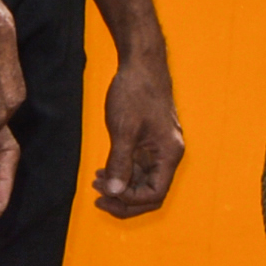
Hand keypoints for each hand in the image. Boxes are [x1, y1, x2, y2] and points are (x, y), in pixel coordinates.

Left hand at [93, 45, 183, 216]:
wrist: (141, 65)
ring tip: (96, 184)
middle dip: (125, 200)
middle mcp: (167, 156)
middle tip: (98, 197)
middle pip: (151, 193)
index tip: (106, 191)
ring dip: (121, 188)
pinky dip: (121, 174)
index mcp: (169, 154)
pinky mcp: (148, 144)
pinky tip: (103, 171)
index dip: (130, 199)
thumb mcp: (124, 129)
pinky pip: (137, 169)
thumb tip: (113, 191)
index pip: (155, 193)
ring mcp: (159, 150)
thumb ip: (119, 162)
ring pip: (143, 183)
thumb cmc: (136, 93)